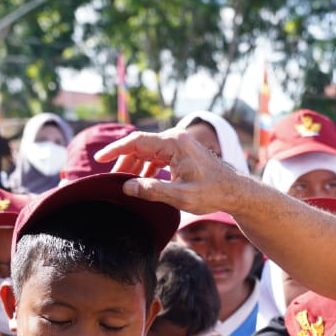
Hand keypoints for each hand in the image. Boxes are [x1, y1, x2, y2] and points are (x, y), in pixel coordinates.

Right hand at [95, 129, 247, 214]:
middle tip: (111, 180)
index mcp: (174, 143)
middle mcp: (176, 138)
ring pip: (148, 151)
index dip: (116, 150)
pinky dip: (146, 167)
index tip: (99, 159)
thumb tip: (127, 186)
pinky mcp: (182, 152)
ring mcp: (179, 144)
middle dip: (123, 161)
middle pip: (140, 145)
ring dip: (135, 165)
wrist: (236, 191)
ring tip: (124, 183)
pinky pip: (157, 156)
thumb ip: (153, 190)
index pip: (136, 141)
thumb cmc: (212, 193)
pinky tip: (141, 182)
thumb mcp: (181, 196)